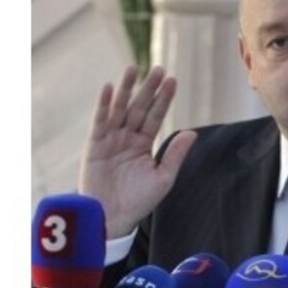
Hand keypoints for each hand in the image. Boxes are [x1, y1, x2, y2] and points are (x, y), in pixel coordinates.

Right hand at [79, 65, 197, 237]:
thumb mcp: (162, 178)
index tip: (173, 80)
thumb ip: (175, 155)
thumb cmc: (138, 202)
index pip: (155, 116)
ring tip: (134, 68)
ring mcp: (110, 139)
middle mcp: (127, 137)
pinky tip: (110, 87)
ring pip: (120, 109)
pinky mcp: (94, 145)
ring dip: (126, 88)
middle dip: (148, 88)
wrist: (112, 219)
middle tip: (159, 68)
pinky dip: (104, 105)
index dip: (163, 99)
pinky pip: (99, 121)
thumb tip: (193, 132)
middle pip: (139, 107)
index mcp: (143, 144)